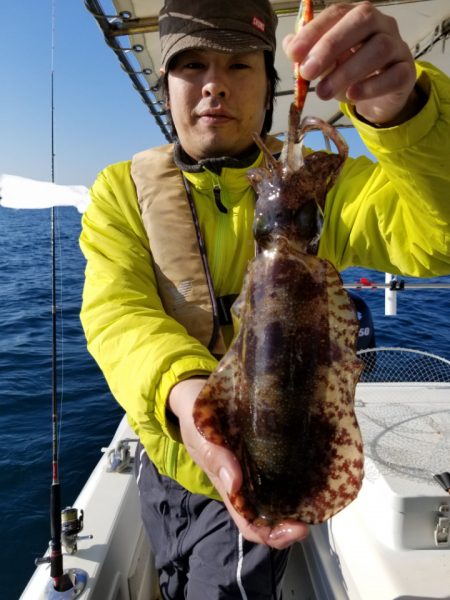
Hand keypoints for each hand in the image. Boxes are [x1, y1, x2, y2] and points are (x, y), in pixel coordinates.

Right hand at [168, 378, 308, 547]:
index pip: (249, 523)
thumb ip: (213, 454)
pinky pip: (284, 464)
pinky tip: (316, 460)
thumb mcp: (200, 433)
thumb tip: (234, 483)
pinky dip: (300, 469)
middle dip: (294, 520)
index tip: (297, 529)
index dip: (272, 534)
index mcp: (228, 484)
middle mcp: (246, 480)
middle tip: (318, 506)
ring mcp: (257, 464)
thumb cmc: (195, 416)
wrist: (193, 391)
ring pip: (281, 492)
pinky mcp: (265, 445)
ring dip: (300, 496)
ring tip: (323, 488)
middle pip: (271, 514)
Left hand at [282, 1, 416, 124]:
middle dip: (330, 46)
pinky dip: (371, 86)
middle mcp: (381, 25)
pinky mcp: (406, 73)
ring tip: (323, 92)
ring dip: (347, 71)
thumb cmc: (350, 74)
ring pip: (379, 49)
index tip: (294, 54)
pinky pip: (394, 75)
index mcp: (356, 17)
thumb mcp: (325, 65)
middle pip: (361, 21)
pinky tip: (352, 96)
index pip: (336, 13)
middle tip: (307, 73)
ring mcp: (397, 47)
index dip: (314, 31)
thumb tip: (290, 45)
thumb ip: (308, 55)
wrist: (379, 97)